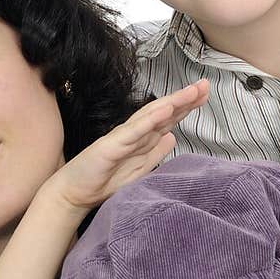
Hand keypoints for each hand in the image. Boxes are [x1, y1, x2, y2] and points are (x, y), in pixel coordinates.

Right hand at [47, 82, 209, 213]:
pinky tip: (165, 109)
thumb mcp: (137, 170)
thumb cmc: (102, 181)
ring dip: (172, 103)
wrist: (73, 193)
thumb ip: (154, 154)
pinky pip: (134, 131)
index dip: (186, 107)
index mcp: (142, 140)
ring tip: (191, 91)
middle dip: (185, 99)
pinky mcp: (112, 145)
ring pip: (152, 116)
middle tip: (205, 85)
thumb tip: (172, 138)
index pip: (168, 120)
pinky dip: (150, 119)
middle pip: (163, 112)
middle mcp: (134, 134)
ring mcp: (123, 137)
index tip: (204, 94)